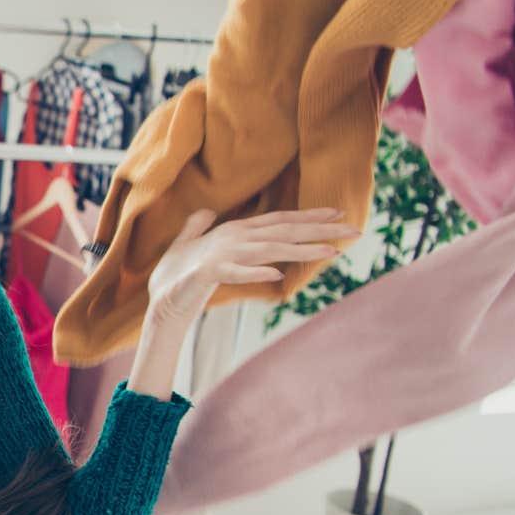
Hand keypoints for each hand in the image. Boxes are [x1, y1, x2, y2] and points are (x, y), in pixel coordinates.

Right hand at [146, 207, 359, 327]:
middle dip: (320, 229)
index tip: (339, 213)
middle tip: (354, 230)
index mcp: (233, 231)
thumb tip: (207, 212)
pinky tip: (276, 275)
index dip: (309, 215)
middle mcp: (232, 238)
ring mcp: (221, 255)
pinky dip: (255, 273)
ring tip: (330, 251)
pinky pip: (235, 273)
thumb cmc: (178, 276)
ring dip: (300, 249)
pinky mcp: (206, 274)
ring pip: (267, 249)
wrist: (160, 302)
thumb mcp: (189, 246)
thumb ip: (199, 227)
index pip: (278, 220)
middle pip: (283, 231)